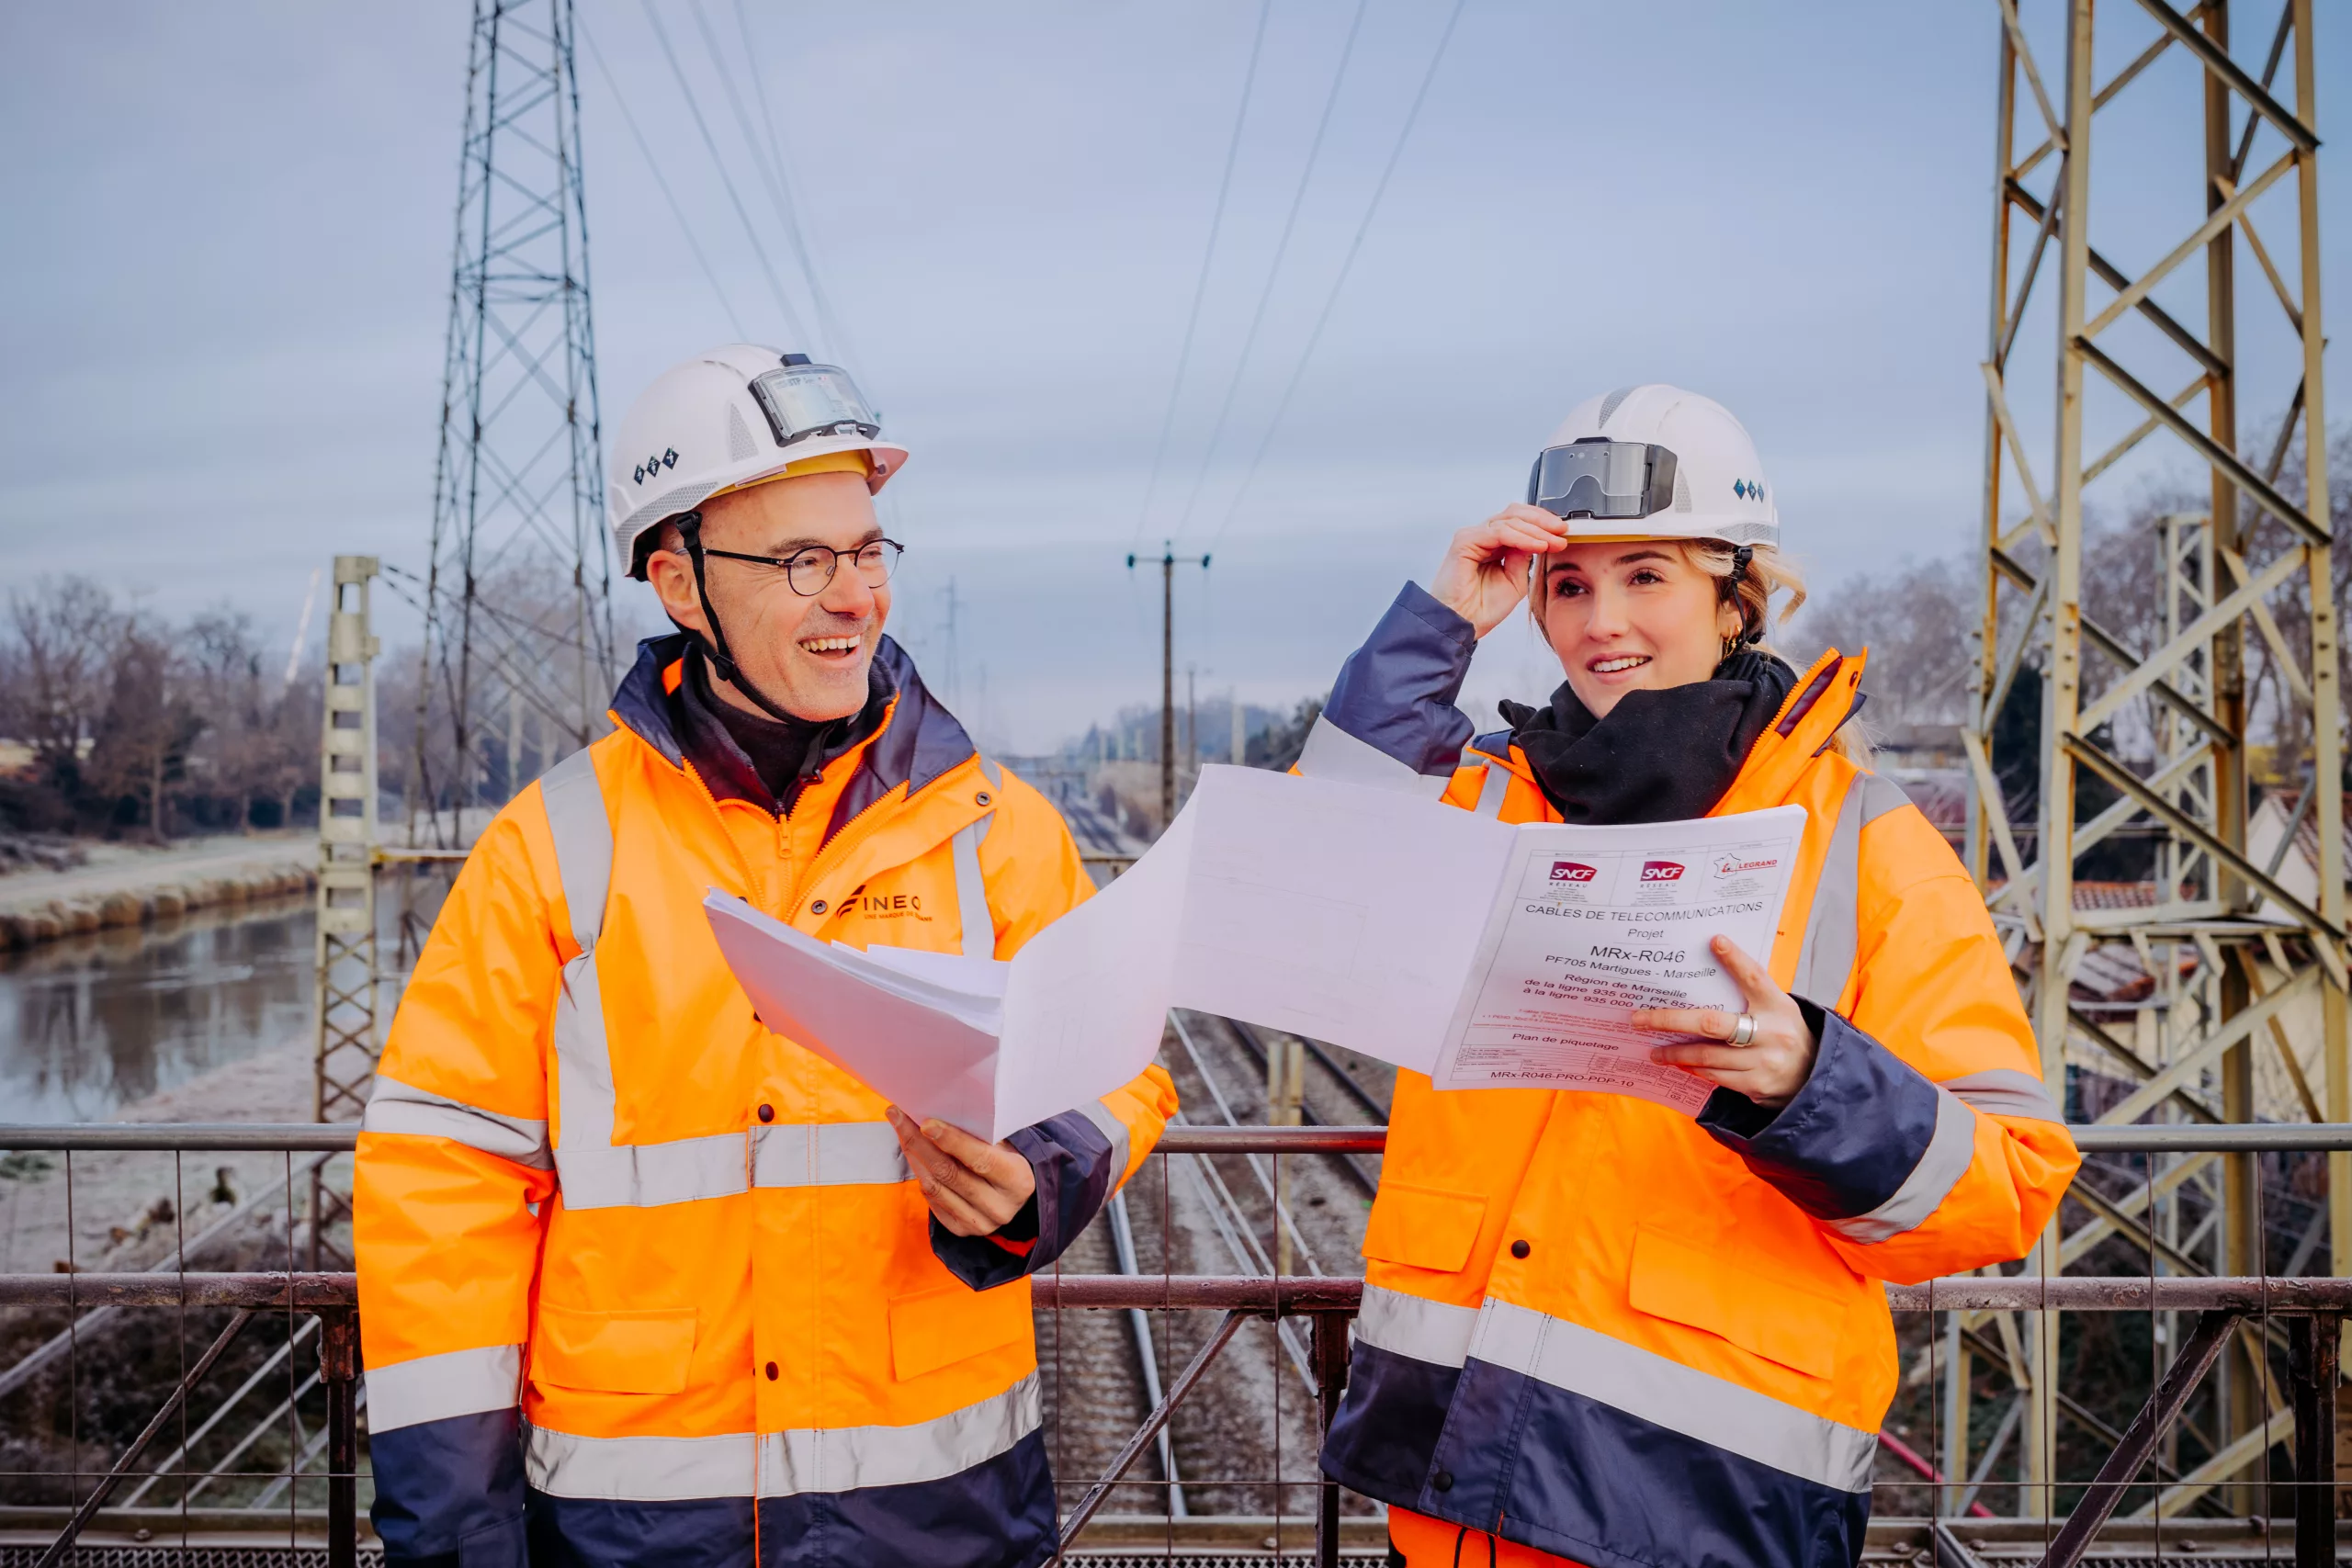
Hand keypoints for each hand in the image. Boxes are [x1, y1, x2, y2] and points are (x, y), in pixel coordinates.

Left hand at [886, 1106, 1038, 1235]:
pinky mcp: (962, 1230)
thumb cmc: (1005, 1159)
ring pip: (935, 1187)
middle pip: (949, 1173)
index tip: (926, 1123)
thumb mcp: (1003, 1145)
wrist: (1013, 1195)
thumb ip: (978, 1136)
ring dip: (914, 1157)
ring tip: (903, 1132)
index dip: (951, 1140)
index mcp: (1017, 1180)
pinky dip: (921, 1177)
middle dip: (920, 1143)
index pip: (980, 1159)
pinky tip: (915, 1157)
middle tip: (900, 1118)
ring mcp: (980, 1222)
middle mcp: (1000, 1206)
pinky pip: (932, 1201)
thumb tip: (937, 1116)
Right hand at [1427, 505, 1570, 636]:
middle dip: (1542, 522)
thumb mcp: (1516, 581)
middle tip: (1562, 531)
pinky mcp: (1465, 542)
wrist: (1464, 624)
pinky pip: (1499, 532)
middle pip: (1515, 514)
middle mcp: (1483, 537)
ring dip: (1536, 530)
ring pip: (1509, 520)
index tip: (1563, 533)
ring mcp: (1473, 537)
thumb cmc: (1482, 609)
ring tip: (1553, 542)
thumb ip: (1525, 558)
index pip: (1520, 521)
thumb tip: (1540, 539)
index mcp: (1494, 544)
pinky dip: (1521, 537)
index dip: (1542, 524)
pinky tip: (1537, 545)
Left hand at [1632, 936, 1818, 1106]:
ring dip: (1675, 1052)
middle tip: (1640, 1018)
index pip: (1755, 978)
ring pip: (1706, 1055)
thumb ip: (1750, 994)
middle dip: (1670, 1020)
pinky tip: (1678, 1063)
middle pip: (1711, 1023)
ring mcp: (1763, 1061)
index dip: (1736, 960)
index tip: (1715, 941)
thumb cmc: (1785, 1034)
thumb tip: (1708, 968)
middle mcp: (1771, 1033)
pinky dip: (1692, 1068)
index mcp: (1778, 1007)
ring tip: (1653, 1049)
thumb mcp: (1778, 1009)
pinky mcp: (1756, 1085)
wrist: (1814, 1079)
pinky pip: (1714, 1076)